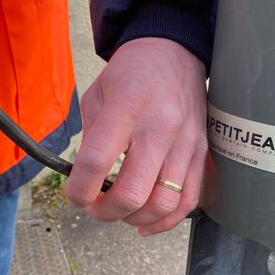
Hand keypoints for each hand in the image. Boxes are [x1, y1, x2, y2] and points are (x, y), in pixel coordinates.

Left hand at [64, 37, 207, 234]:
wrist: (174, 52)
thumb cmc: (130, 74)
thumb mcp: (96, 96)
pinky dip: (165, 222)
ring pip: (162, 204)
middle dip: (105, 212)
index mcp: (125, 108)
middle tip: (94, 207)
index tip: (74, 195)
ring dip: (134, 219)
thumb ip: (90, 139)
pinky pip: (188, 201)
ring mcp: (185, 143)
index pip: (96, 162)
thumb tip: (84, 181)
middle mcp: (159, 128)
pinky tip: (145, 223)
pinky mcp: (200, 153)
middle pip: (131, 193)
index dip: (78, 189)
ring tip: (120, 212)